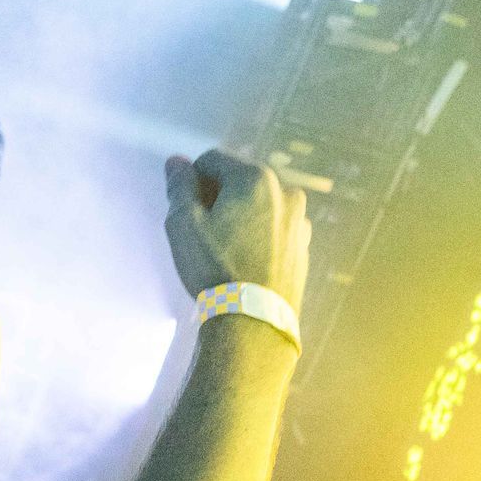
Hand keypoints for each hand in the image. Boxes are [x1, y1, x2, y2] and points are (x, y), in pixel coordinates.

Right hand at [163, 149, 308, 315]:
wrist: (254, 319)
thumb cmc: (214, 267)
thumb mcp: (184, 224)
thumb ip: (180, 187)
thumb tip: (177, 162)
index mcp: (255, 178)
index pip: (212, 160)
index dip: (192, 180)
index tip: (186, 209)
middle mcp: (285, 191)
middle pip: (239, 180)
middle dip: (219, 197)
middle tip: (204, 230)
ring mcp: (299, 220)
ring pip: (259, 205)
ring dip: (241, 215)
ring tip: (226, 248)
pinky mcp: (304, 246)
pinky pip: (274, 228)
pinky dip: (259, 234)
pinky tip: (246, 260)